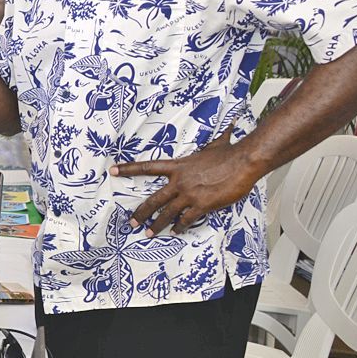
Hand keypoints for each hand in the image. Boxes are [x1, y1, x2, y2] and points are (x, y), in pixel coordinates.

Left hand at [111, 125, 262, 235]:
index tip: (112, 171)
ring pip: (166, 213)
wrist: (244, 161)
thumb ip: (210, 142)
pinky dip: (180, 227)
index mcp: (178, 166)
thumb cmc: (230, 153)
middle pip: (153, 200)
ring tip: (148, 233)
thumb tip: (226, 125)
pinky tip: (175, 231)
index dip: (128, 169)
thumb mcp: (213, 145)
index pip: (147, 167)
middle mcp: (179, 182)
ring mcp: (189, 195)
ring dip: (157, 225)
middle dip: (140, 213)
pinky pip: (186, 219)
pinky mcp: (202, 205)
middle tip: (131, 222)